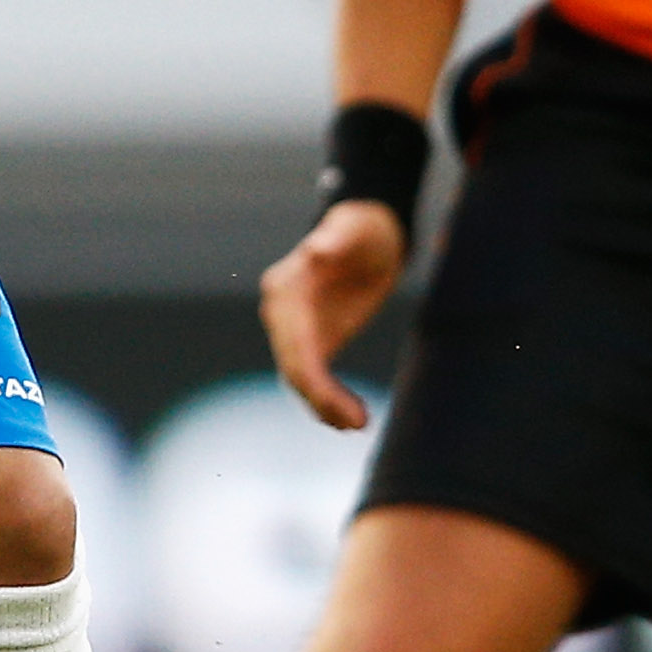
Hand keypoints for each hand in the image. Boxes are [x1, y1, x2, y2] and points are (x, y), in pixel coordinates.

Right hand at [261, 199, 405, 427]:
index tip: (341, 408)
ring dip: (323, 406)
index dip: (315, 382)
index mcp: (285, 288)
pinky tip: (352, 417)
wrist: (370, 231)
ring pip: (299, 377)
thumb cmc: (363, 227)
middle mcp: (281, 311)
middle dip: (321, 400)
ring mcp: (294, 327)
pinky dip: (328, 399)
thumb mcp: (355, 229)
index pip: (294, 345)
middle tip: (357, 424)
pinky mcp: (313, 338)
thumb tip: (316, 250)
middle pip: (293, 367)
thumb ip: (334, 239)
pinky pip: (313, 375)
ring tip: (357, 424)